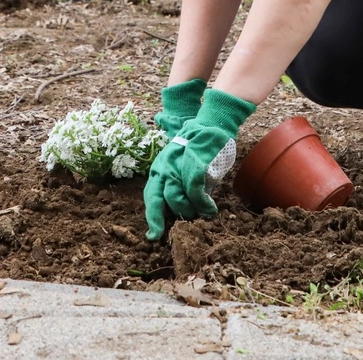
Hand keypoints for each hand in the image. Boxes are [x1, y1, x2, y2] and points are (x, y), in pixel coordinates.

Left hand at [144, 89, 255, 240]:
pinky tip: (210, 209)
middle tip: (174, 233)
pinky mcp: (194, 164)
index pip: (151, 197)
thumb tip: (186, 212)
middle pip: (158, 200)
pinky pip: (195, 191)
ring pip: (177, 198)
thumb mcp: (183, 168)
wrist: (210, 125)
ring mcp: (177, 165)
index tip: (153, 236)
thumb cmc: (197, 151)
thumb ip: (181, 188)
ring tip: (201, 215)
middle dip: (162, 220)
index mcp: (159, 170)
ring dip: (189, 212)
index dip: (152, 218)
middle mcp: (164, 168)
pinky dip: (202, 204)